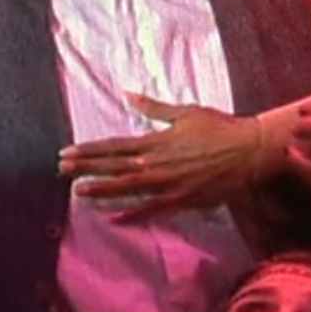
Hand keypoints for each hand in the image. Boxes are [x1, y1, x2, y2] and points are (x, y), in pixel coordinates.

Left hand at [59, 93, 267, 220]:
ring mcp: (170, 183)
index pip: (115, 146)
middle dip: (87, 169)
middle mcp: (158, 163)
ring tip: (78, 192)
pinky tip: (116, 219)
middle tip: (61, 171)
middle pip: (115, 167)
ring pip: (129, 188)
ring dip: (103, 190)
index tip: (67, 152)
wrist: (249, 150)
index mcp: (156, 140)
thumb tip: (127, 93)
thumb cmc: (219, 127)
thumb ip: (153, 107)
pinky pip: (154, 210)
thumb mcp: (184, 112)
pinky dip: (135, 215)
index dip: (89, 150)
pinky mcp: (183, 199)